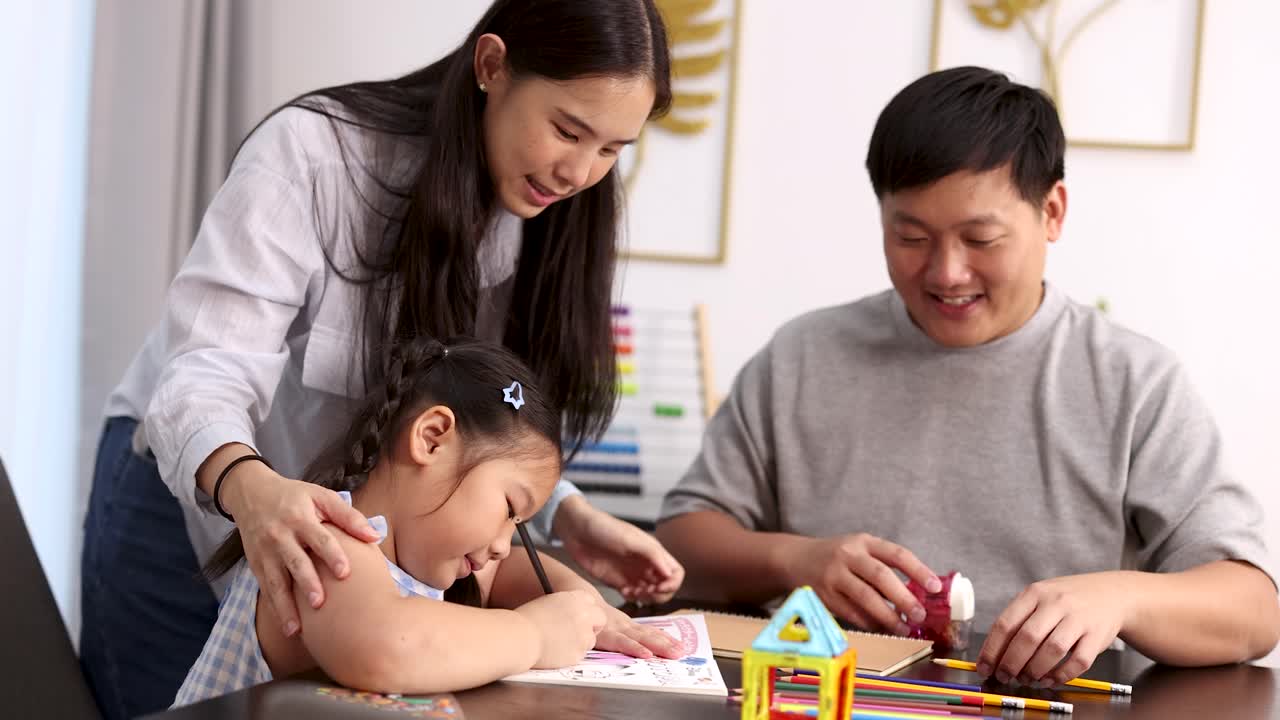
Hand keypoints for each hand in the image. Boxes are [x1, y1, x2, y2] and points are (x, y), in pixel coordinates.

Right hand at [223, 464, 381, 636]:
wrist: (252, 494)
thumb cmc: (295, 497)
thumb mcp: (321, 497)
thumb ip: (348, 516)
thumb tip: (374, 536)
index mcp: (300, 518)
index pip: (319, 538)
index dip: (332, 555)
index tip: (345, 573)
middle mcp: (280, 536)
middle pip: (295, 562)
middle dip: (307, 583)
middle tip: (319, 604)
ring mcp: (265, 552)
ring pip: (275, 582)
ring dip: (285, 607)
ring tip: (296, 630)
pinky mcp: (256, 564)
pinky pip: (265, 589)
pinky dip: (275, 608)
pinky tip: (286, 627)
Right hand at [515, 590, 606, 667]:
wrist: (520, 637)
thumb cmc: (525, 620)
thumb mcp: (547, 603)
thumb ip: (564, 608)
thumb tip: (569, 616)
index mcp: (575, 598)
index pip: (591, 602)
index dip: (585, 611)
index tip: (579, 617)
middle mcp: (584, 614)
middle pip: (600, 619)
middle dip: (593, 626)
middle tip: (578, 632)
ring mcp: (584, 635)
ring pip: (591, 640)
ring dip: (581, 642)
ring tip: (560, 643)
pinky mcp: (580, 653)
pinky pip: (581, 655)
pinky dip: (571, 655)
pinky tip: (556, 652)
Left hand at [555, 495, 684, 603]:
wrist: (578, 532)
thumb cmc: (605, 528)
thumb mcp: (631, 539)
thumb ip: (652, 555)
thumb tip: (670, 574)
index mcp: (654, 552)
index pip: (676, 573)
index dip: (672, 583)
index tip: (659, 587)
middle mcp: (647, 564)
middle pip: (666, 587)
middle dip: (659, 594)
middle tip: (645, 591)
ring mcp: (634, 574)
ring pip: (651, 594)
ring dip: (646, 598)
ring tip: (632, 591)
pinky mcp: (620, 582)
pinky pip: (634, 596)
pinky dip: (633, 598)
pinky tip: (623, 590)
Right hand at [594, 605, 684, 658]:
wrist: (575, 600)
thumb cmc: (589, 615)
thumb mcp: (605, 622)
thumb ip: (618, 631)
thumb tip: (632, 641)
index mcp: (626, 624)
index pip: (650, 632)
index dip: (666, 638)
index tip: (681, 646)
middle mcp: (625, 625)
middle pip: (651, 635)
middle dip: (668, 644)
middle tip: (683, 652)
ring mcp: (618, 629)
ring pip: (643, 638)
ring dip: (660, 646)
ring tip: (675, 653)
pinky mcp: (607, 635)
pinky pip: (623, 643)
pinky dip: (636, 648)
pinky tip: (646, 654)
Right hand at [777, 533, 939, 633]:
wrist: (794, 558)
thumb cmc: (836, 556)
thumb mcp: (858, 550)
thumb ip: (883, 565)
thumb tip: (919, 592)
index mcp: (863, 541)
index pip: (896, 554)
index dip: (918, 570)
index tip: (935, 587)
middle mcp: (848, 555)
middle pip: (880, 576)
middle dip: (903, 598)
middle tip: (920, 614)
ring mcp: (833, 575)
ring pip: (865, 598)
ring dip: (888, 616)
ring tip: (904, 627)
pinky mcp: (823, 595)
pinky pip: (851, 613)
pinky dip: (869, 622)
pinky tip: (881, 628)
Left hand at [977, 572, 1130, 687]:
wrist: (1111, 594)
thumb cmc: (1066, 600)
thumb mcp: (1040, 598)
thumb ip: (1019, 621)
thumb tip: (994, 655)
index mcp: (1034, 593)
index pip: (1005, 623)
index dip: (992, 650)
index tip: (984, 668)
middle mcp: (1056, 603)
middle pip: (1027, 638)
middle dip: (1011, 663)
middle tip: (1004, 677)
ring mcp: (1079, 618)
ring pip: (1052, 650)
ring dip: (1035, 670)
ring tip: (1027, 679)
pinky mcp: (1097, 635)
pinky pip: (1078, 661)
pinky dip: (1061, 675)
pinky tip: (1050, 679)